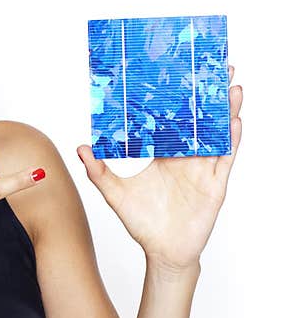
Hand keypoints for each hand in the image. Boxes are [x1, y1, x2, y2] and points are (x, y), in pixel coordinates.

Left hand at [77, 64, 243, 269]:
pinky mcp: (216, 184)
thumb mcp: (114, 193)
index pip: (171, 120)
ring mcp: (203, 168)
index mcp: (164, 154)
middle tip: (215, 66)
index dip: (175, 99)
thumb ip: (98, 171)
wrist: (163, 252)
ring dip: (226, 110)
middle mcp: (186, 157)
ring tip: (231, 85)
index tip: (176, 73)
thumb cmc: (141, 222)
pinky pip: (226, 158)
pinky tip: (235, 121)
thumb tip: (81, 147)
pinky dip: (231, 139)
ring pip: (217, 133)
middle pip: (199, 120)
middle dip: (208, 95)